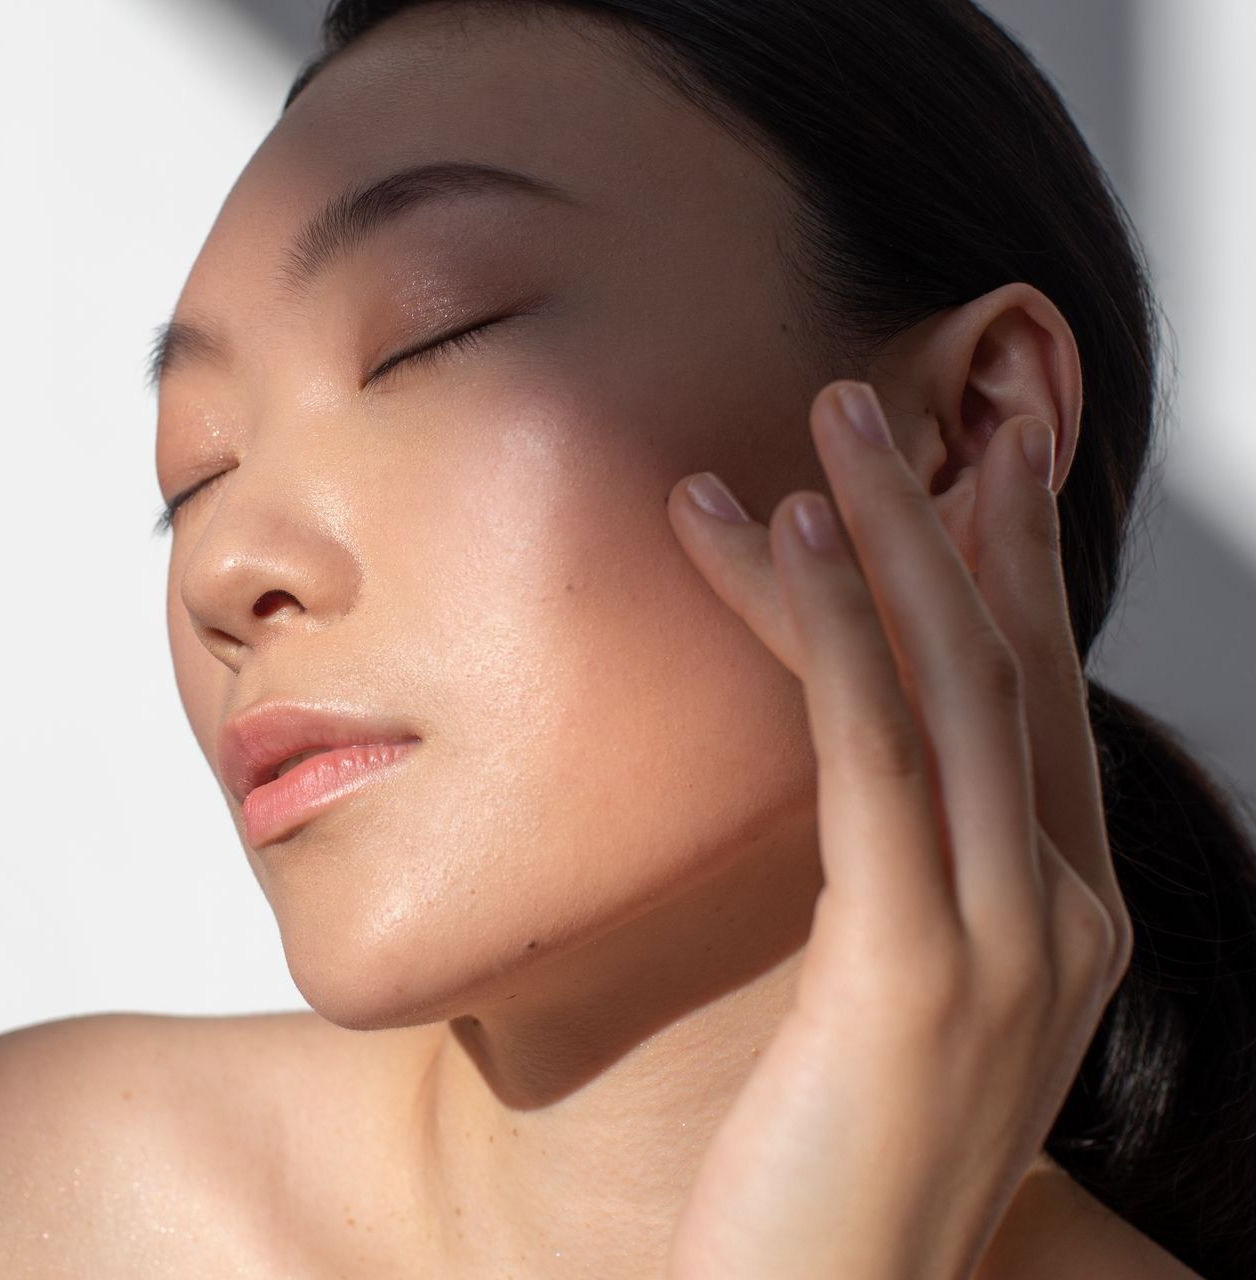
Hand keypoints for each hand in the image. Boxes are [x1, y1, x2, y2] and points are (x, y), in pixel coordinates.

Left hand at [660, 382, 1133, 1279]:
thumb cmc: (836, 1157)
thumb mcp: (890, 992)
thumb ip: (902, 878)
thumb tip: (859, 765)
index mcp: (1062, 914)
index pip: (1031, 701)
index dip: (1003, 570)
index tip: (961, 466)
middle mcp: (1064, 915)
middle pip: (1009, 665)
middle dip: (953, 515)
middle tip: (890, 400)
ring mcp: (1008, 946)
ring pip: (951, 685)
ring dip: (889, 533)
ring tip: (833, 420)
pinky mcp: (914, 974)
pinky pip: (874, 761)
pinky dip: (838, 633)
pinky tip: (788, 534)